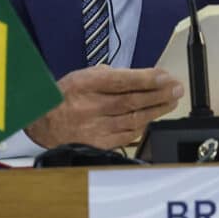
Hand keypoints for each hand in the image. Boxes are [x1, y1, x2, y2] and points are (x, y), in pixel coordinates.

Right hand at [26, 65, 182, 149]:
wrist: (42, 124)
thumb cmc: (64, 97)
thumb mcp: (81, 75)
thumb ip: (108, 74)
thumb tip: (138, 77)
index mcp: (85, 84)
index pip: (122, 81)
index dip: (147, 78)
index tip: (165, 76)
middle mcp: (91, 106)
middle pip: (132, 100)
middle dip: (159, 94)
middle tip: (176, 89)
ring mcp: (95, 127)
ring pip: (133, 118)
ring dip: (156, 110)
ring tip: (171, 102)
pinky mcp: (98, 143)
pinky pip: (127, 135)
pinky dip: (142, 126)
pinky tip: (152, 119)